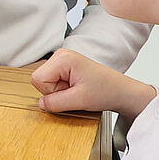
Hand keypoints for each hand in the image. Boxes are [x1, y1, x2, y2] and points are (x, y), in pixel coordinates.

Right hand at [31, 48, 154, 120]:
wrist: (120, 91)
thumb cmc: (106, 90)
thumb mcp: (79, 100)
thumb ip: (55, 102)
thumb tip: (40, 104)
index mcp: (62, 58)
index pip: (38, 79)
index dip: (51, 92)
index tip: (69, 92)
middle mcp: (60, 55)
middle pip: (40, 79)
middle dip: (55, 91)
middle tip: (74, 92)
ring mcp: (62, 60)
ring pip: (45, 81)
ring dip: (59, 91)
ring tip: (77, 90)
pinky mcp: (64, 66)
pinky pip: (52, 81)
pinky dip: (62, 89)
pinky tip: (76, 88)